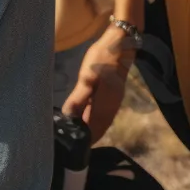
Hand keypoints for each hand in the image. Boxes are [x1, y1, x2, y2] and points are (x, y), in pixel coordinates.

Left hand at [61, 25, 136, 143]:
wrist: (121, 43)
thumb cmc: (102, 59)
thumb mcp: (87, 77)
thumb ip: (78, 98)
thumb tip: (69, 117)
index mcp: (105, 106)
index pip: (94, 130)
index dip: (84, 140)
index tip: (71, 145)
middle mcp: (112, 108)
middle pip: (98, 128)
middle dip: (86, 135)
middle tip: (68, 138)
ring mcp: (114, 102)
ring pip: (101, 121)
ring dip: (90, 126)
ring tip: (74, 128)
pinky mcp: (113, 95)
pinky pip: (103, 113)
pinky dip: (94, 118)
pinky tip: (84, 114)